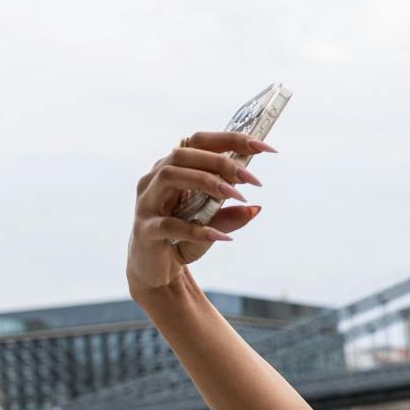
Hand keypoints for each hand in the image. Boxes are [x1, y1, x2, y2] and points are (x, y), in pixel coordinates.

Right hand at [127, 130, 272, 292]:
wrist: (156, 270)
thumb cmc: (183, 238)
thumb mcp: (212, 225)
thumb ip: (230, 216)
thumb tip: (255, 208)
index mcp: (174, 169)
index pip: (199, 142)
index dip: (231, 139)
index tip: (264, 146)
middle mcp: (155, 179)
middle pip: (183, 154)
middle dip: (222, 162)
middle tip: (253, 178)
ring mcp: (146, 202)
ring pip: (170, 176)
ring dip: (207, 182)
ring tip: (237, 196)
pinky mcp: (145, 230)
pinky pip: (168, 225)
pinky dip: (197, 230)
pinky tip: (222, 237)